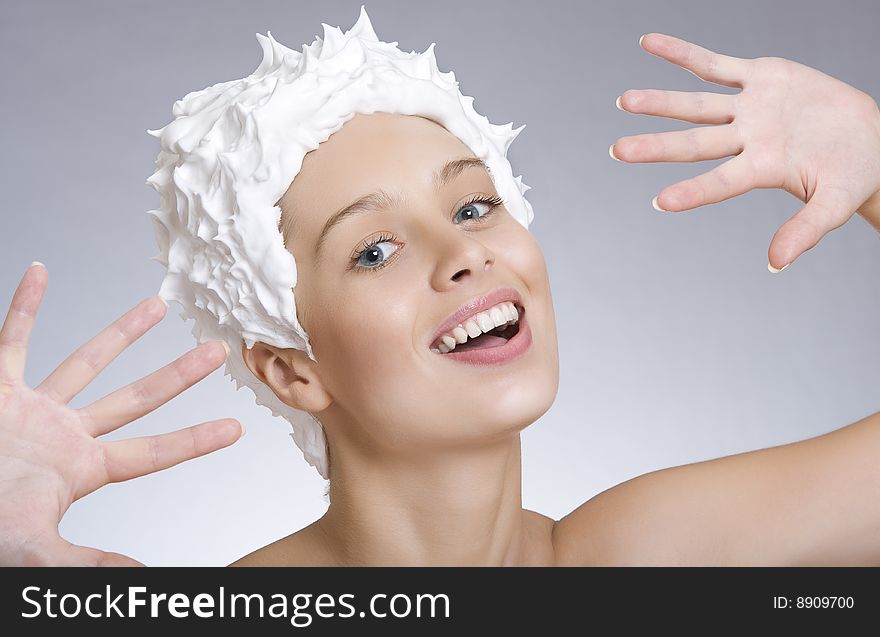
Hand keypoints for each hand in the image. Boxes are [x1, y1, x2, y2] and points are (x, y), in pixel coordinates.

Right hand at [0, 262, 243, 565]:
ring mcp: (31, 408)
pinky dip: (22, 305)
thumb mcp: (36, 549)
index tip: (235, 428)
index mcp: (81, 469)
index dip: (194, 440)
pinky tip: (38, 273)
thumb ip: (87, 563)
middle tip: (216, 352)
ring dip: (120, 333)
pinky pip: (11, 339)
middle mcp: (65, 433)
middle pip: (135, 398)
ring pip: (85, 361)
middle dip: (177, 375)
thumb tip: (141, 575)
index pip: (153, 452)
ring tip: (157, 306)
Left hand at [611, 33, 879, 270]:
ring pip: (696, 105)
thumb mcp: (835, 204)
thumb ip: (805, 230)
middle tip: (617, 151)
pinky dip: (683, 54)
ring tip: (624, 101)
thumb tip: (775, 264)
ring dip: (660, 103)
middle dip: (656, 147)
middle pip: (693, 144)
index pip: (720, 183)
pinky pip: (714, 63)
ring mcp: (749, 108)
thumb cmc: (852, 175)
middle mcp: (746, 140)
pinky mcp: (759, 77)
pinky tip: (648, 44)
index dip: (694, 192)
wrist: (870, 137)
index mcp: (762, 169)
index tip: (660, 203)